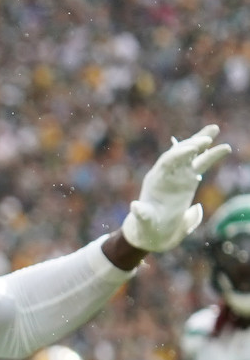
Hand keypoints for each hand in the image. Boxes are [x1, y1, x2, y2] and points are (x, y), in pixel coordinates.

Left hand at [121, 125, 230, 253]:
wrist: (153, 231)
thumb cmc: (146, 227)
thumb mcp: (143, 221)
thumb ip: (141, 214)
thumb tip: (135, 207)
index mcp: (155, 180)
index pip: (167, 162)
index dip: (179, 154)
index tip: (192, 147)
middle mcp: (167, 174)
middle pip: (180, 153)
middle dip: (192, 144)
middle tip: (209, 135)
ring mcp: (178, 176)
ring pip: (192, 155)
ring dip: (202, 141)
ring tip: (214, 128)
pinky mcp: (189, 180)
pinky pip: (201, 164)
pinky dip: (211, 155)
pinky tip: (224, 147)